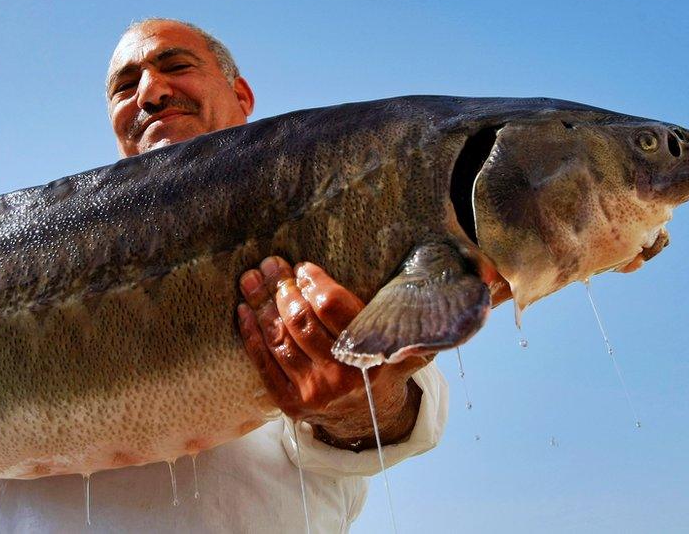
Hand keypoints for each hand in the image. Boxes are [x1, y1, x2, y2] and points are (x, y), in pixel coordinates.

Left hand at [237, 257, 429, 449]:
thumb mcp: (407, 353)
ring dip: (260, 304)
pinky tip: (243, 310)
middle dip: (283, 287)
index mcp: (369, 357)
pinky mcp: (290, 403)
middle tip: (271, 263)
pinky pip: (264, 364)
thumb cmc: (383, 371)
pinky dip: (251, 335)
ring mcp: (312, 392)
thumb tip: (445, 299)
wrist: (368, 424)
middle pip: (301, 321)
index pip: (333, 309)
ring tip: (251, 278)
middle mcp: (339, 376)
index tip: (305, 267)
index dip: (315, 283)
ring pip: (280, 339)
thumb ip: (414, 328)